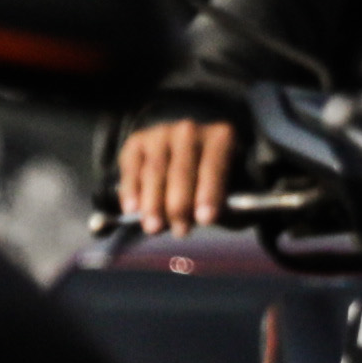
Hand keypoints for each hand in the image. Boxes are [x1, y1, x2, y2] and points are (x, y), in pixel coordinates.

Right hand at [116, 116, 239, 234]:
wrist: (187, 151)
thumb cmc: (213, 179)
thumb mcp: (230, 188)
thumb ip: (226, 205)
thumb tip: (207, 221)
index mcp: (220, 138)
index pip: (214, 166)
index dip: (209, 194)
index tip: (206, 220)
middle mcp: (189, 131)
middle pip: (181, 170)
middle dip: (179, 204)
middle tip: (180, 232)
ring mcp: (160, 133)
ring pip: (154, 171)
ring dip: (153, 202)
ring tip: (154, 228)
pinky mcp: (137, 141)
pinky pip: (132, 168)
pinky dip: (131, 190)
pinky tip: (131, 210)